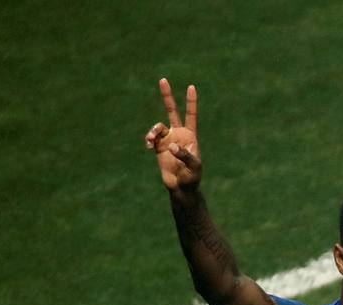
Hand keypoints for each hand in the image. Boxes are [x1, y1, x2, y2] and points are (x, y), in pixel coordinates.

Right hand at [145, 78, 201, 192]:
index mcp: (190, 136)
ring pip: (157, 126)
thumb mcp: (194, 166)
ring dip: (153, 131)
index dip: (191, 102)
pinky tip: (148, 145)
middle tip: (163, 79)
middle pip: (172, 111)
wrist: (181, 187)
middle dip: (167, 96)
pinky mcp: (158, 147)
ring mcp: (167, 139)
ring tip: (150, 140)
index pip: (191, 115)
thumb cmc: (192, 177)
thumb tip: (172, 145)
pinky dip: (149, 139)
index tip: (191, 87)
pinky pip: (151, 137)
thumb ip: (184, 155)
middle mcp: (178, 134)